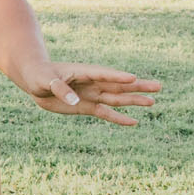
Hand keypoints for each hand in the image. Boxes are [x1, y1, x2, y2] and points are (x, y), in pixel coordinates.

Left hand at [18, 63, 160, 126]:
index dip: (117, 76)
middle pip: (118, 85)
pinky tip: (134, 122)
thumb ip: (61, 89)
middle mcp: (92, 83)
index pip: (103, 74)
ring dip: (133, 100)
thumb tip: (75, 101)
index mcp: (83, 72)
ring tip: (152, 101)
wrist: (35, 82)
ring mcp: (92, 95)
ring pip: (116, 98)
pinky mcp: (88, 107)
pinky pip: (106, 113)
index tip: (132, 78)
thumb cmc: (39, 75)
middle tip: (158, 86)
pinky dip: (118, 118)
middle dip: (137, 86)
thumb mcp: (45, 81)